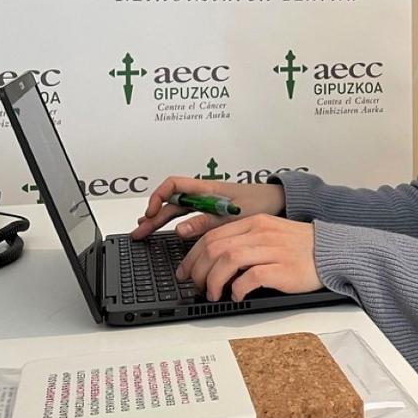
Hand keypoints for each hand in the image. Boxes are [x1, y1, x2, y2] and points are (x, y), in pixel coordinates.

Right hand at [130, 175, 284, 240]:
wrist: (277, 201)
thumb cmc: (260, 202)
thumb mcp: (232, 215)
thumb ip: (205, 222)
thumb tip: (179, 229)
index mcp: (207, 190)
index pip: (174, 185)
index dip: (158, 197)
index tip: (150, 214)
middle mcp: (203, 194)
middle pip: (171, 201)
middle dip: (152, 215)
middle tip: (139, 232)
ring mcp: (207, 203)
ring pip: (177, 209)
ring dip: (160, 220)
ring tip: (144, 231)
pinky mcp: (212, 211)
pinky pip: (188, 215)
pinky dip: (175, 222)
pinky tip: (167, 230)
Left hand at [175, 214, 321, 301]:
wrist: (332, 252)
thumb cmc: (300, 247)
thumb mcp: (269, 234)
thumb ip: (244, 241)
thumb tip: (214, 260)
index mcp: (254, 223)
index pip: (213, 235)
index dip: (193, 256)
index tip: (185, 271)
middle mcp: (261, 233)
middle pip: (215, 247)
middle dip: (198, 270)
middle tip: (196, 286)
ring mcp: (272, 250)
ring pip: (228, 260)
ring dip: (213, 280)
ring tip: (213, 294)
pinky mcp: (282, 269)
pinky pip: (250, 278)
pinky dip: (237, 288)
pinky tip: (236, 296)